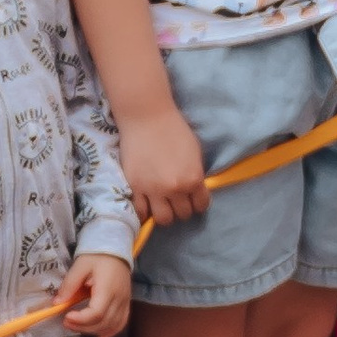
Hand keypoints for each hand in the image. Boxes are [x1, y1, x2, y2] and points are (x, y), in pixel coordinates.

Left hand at [56, 252, 131, 336]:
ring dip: (94, 331)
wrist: (115, 249)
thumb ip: (69, 285)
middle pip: (103, 322)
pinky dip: (111, 332)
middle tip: (67, 322)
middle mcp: (119, 298)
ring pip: (112, 326)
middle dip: (83, 327)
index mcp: (108, 289)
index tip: (66, 316)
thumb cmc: (97, 256)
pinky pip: (121, 323)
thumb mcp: (80, 266)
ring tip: (78, 326)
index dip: (81, 320)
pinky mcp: (126, 303)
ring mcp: (125, 302)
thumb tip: (57, 303)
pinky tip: (100, 336)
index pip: (96, 313)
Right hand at [117, 103, 206, 225]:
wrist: (146, 118)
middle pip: (183, 214)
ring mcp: (153, 190)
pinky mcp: (135, 187)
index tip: (194, 200)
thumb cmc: (174, 130)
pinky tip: (148, 205)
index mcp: (193, 179)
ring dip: (166, 214)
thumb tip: (195, 190)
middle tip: (177, 200)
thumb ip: (195, 174)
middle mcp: (175, 188)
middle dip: (182, 208)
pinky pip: (141, 211)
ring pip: (164, 219)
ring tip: (163, 205)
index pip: (201, 205)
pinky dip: (146, 212)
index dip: (198, 203)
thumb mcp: (195, 153)